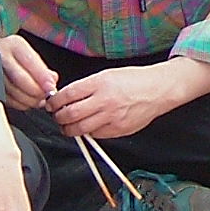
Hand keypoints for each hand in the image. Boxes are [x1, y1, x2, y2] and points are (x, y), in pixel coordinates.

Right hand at [0, 32, 58, 111]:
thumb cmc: (16, 55)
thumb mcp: (30, 54)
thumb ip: (42, 67)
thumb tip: (52, 80)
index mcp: (14, 45)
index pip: (29, 62)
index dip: (42, 77)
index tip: (51, 87)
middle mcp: (1, 56)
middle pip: (20, 78)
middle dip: (36, 91)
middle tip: (46, 96)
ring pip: (13, 91)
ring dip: (29, 99)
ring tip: (39, 100)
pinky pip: (7, 99)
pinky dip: (20, 104)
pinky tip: (28, 102)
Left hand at [47, 67, 173, 140]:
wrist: (158, 89)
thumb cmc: (134, 80)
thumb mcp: (107, 75)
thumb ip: (87, 87)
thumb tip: (67, 98)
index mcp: (100, 83)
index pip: (67, 95)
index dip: (54, 102)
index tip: (51, 104)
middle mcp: (104, 101)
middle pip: (70, 114)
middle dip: (58, 117)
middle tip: (57, 116)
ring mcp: (112, 117)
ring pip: (80, 129)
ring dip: (69, 129)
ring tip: (68, 125)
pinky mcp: (118, 129)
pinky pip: (96, 135)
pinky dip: (88, 132)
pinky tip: (89, 126)